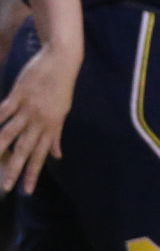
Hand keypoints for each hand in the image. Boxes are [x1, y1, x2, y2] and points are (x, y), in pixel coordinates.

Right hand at [0, 43, 80, 193]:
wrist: (62, 59)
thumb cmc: (62, 86)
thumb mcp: (63, 111)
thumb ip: (56, 134)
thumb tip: (57, 155)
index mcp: (52, 125)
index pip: (41, 155)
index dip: (34, 173)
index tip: (27, 191)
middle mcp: (40, 120)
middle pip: (24, 149)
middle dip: (14, 169)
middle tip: (5, 187)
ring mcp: (28, 108)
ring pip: (9, 133)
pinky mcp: (18, 95)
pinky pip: (2, 112)